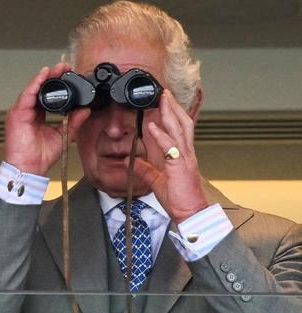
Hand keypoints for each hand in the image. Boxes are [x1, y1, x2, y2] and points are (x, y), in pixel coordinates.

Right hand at [4, 63, 89, 175]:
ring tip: (57, 68)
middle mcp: (28, 111)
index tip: (70, 75)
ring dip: (45, 77)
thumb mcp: (62, 135)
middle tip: (65, 67)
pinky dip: (35, 83)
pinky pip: (27, 94)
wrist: (29, 169)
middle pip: (40, 88)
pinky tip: (43, 75)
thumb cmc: (40, 157)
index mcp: (37, 115)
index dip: (58, 84)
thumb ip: (73, 122)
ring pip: (33, 88)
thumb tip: (85, 110)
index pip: (47, 95)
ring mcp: (21, 111)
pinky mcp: (17, 113)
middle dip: (52, 76)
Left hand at [133, 90, 207, 223]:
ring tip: (162, 100)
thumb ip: (144, 170)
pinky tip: (152, 126)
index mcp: (182, 156)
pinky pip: (170, 147)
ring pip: (179, 130)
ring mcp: (185, 159)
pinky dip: (161, 135)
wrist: (190, 213)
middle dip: (173, 107)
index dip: (172, 115)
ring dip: (169, 113)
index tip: (163, 102)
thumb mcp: (156, 182)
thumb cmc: (178, 199)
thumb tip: (129, 161)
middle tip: (164, 92)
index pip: (179, 129)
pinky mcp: (181, 167)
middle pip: (182, 123)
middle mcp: (186, 153)